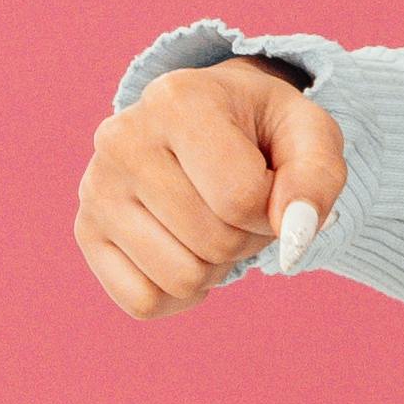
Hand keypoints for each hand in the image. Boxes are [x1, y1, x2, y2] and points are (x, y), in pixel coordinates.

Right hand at [74, 59, 343, 317]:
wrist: (208, 122)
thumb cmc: (262, 130)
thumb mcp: (309, 135)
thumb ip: (317, 179)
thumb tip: (293, 236)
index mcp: (176, 100)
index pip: (241, 200)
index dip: (275, 210)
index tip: (270, 184)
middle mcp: (121, 139)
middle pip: (214, 243)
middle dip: (247, 237)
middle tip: (240, 205)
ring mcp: (96, 188)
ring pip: (181, 279)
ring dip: (217, 266)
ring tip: (212, 221)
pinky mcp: (86, 231)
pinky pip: (143, 302)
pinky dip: (180, 294)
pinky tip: (185, 250)